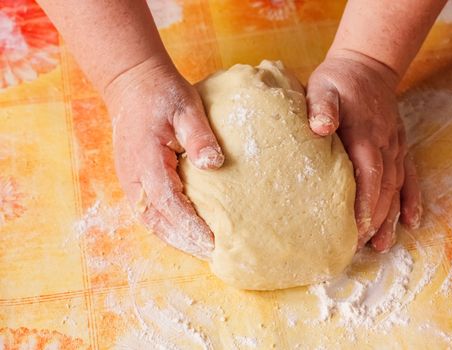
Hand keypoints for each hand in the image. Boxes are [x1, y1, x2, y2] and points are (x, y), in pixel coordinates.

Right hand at [104, 57, 223, 258]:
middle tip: (214, 255)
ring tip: (203, 251)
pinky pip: (150, 212)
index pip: (169, 204)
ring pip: (152, 221)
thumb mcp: (185, 107)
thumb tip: (213, 163)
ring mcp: (131, 181)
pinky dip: (168, 228)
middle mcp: (134, 178)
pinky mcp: (135, 180)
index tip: (214, 242)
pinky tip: (187, 234)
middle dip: (186, 241)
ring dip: (176, 239)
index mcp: (146, 161)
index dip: (191, 226)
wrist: (133, 84)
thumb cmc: (162, 94)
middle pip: (158, 221)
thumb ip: (198, 136)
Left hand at [306, 50, 421, 251]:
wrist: (366, 66)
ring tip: (383, 245)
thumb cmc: (339, 81)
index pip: (367, 177)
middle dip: (373, 220)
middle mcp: (384, 146)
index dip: (363, 205)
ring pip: (397, 188)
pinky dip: (411, 199)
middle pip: (383, 190)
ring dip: (391, 217)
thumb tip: (321, 127)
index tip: (354, 230)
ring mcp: (395, 147)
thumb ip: (322, 107)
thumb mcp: (323, 87)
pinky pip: (409, 176)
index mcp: (364, 136)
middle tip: (359, 246)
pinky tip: (411, 220)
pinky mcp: (398, 147)